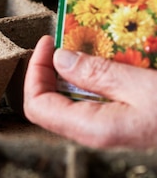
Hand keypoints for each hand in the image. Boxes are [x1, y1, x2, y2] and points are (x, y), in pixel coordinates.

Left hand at [24, 35, 156, 148]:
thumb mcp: (143, 85)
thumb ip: (99, 73)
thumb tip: (59, 59)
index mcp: (92, 129)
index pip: (37, 105)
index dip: (34, 71)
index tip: (47, 42)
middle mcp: (92, 136)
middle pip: (47, 104)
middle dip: (46, 70)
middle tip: (58, 42)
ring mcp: (105, 133)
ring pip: (67, 104)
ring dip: (66, 74)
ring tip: (78, 48)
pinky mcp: (117, 126)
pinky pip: (89, 104)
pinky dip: (87, 82)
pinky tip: (100, 64)